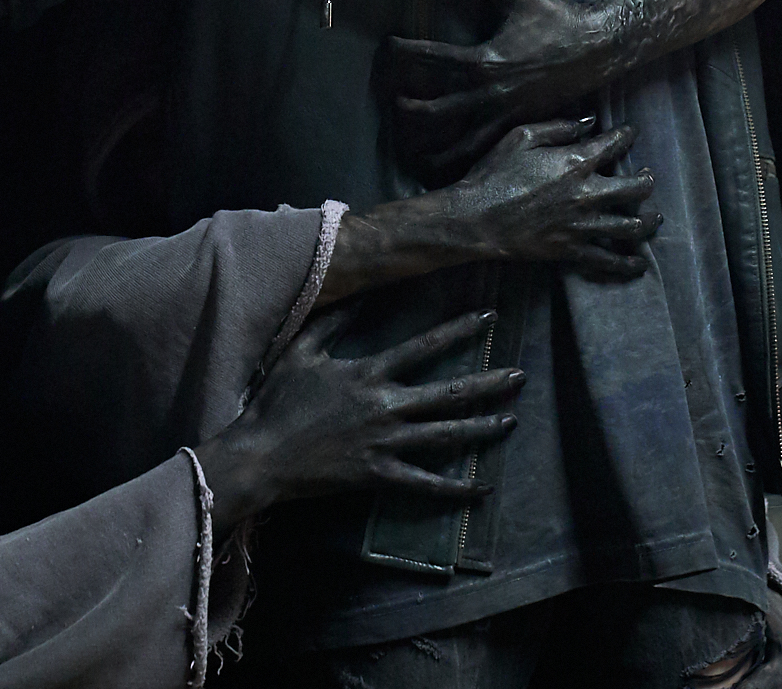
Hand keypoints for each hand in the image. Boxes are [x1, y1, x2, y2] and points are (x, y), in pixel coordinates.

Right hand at [192, 308, 523, 522]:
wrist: (261, 455)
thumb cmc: (277, 401)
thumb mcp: (302, 351)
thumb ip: (333, 321)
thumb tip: (358, 292)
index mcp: (369, 374)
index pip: (424, 347)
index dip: (459, 330)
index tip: (489, 318)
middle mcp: (385, 406)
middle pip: (449, 394)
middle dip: (488, 383)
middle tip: (520, 375)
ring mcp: (385, 443)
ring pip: (445, 436)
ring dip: (482, 427)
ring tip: (511, 420)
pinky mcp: (378, 475)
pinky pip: (425, 484)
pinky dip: (455, 489)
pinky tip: (481, 488)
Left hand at [381, 0, 615, 172]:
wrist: (595, 49)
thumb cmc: (554, 18)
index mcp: (485, 60)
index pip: (431, 59)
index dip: (403, 53)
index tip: (388, 47)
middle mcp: (490, 92)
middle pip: (436, 109)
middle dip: (409, 108)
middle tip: (393, 102)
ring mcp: (504, 113)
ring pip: (458, 139)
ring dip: (431, 143)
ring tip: (410, 145)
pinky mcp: (519, 125)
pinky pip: (485, 148)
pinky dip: (463, 156)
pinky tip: (449, 162)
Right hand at [437, 117, 659, 279]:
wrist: (476, 219)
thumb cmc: (494, 174)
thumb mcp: (520, 137)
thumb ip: (558, 128)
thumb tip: (588, 122)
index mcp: (575, 163)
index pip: (614, 145)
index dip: (627, 136)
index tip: (630, 133)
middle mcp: (586, 194)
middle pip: (636, 189)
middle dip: (647, 181)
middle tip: (647, 177)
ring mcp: (582, 225)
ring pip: (631, 227)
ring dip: (648, 221)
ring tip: (654, 217)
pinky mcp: (572, 250)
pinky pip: (608, 260)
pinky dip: (628, 264)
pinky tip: (639, 263)